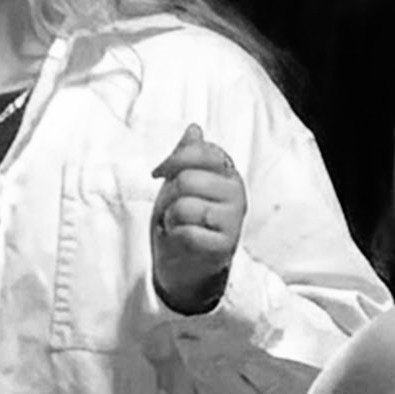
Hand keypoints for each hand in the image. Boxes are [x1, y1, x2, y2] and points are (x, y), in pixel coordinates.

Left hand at [151, 123, 247, 311]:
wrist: (186, 265)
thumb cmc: (185, 220)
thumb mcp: (183, 183)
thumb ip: (189, 156)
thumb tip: (194, 128)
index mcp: (228, 173)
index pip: (204, 151)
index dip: (174, 159)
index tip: (158, 172)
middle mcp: (236, 194)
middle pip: (188, 180)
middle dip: (168, 196)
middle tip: (172, 210)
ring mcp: (233, 221)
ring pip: (185, 206)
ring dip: (171, 218)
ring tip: (178, 226)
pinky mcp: (224, 247)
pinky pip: (187, 232)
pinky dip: (175, 237)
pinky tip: (182, 241)